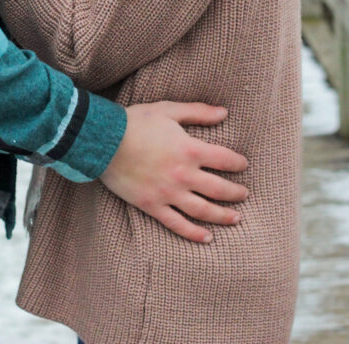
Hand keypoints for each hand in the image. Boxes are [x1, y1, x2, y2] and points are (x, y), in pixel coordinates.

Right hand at [101, 101, 247, 242]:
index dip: (237, 163)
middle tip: (245, 194)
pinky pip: (178, 224)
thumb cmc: (136, 122)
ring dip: (223, 216)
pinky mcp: (153, 206)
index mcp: (190, 149)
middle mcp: (183, 175)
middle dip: (236, 193)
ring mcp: (169, 193)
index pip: (224, 160)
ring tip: (236, 219)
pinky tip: (207, 237)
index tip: (243, 165)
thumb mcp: (168, 110)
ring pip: (203, 210)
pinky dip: (194, 234)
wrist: (103, 140)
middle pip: (219, 189)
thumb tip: (224, 112)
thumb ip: (198, 112)